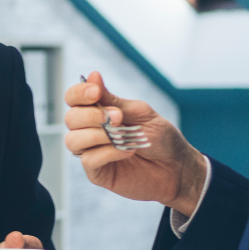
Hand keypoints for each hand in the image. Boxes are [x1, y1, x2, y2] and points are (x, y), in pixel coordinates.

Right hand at [63, 73, 205, 215]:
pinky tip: (128, 152)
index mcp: (99, 112)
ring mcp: (93, 152)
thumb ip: (113, 100)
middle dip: (91, 115)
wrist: (178, 167)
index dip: (79, 93)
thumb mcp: (140, 113)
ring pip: (73, 140)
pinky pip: (88, 160)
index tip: (95, 92)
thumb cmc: (161, 138)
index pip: (74, 99)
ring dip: (96, 135)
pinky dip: (108, 153)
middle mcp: (91, 131)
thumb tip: (92, 76)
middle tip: (118, 118)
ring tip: (122, 136)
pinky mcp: (98, 173)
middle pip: (70, 118)